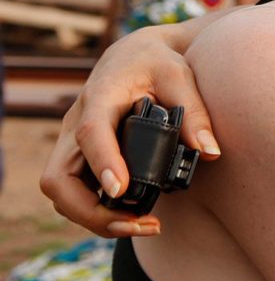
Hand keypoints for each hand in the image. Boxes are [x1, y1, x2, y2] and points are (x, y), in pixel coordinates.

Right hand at [40, 26, 217, 236]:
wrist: (134, 55)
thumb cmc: (157, 63)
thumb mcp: (180, 77)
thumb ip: (194, 113)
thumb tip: (210, 152)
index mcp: (100, 98)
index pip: (91, 133)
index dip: (103, 163)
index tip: (121, 189)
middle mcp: (76, 124)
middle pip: (58, 178)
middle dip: (89, 210)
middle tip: (138, 222)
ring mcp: (73, 143)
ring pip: (62, 191)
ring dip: (93, 217)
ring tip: (142, 225)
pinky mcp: (81, 157)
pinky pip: (75, 192)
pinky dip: (96, 211)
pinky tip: (132, 219)